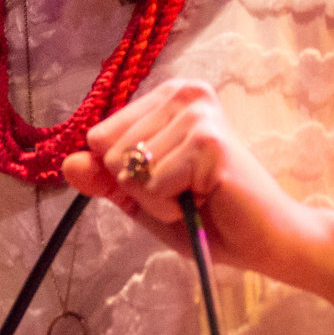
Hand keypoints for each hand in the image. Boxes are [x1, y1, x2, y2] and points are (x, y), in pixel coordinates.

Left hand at [63, 78, 328, 285]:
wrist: (264, 241)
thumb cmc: (208, 217)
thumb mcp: (144, 198)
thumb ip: (106, 179)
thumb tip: (69, 163)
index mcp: (168, 98)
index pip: (99, 135)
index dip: (123, 173)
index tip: (165, 180)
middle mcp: (184, 93)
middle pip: (108, 150)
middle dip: (138, 187)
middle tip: (184, 193)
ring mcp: (197, 114)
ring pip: (129, 169)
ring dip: (156, 200)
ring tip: (196, 197)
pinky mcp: (208, 140)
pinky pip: (152, 184)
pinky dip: (169, 206)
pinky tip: (205, 201)